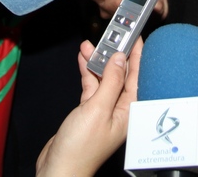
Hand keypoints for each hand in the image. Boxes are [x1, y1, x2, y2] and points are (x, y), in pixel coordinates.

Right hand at [35, 39, 142, 176]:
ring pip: (104, 78)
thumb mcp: (98, 109)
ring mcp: (103, 111)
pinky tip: (84, 59)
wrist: (59, 168)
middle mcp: (119, 110)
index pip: (137, 77)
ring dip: (98, 61)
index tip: (136, 37)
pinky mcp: (88, 112)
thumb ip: (110, 82)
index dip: (138, 55)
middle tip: (112, 35)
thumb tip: (120, 59)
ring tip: (91, 44)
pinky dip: (88, 72)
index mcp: (128, 111)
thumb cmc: (80, 149)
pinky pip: (92, 86)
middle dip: (116, 54)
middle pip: (121, 75)